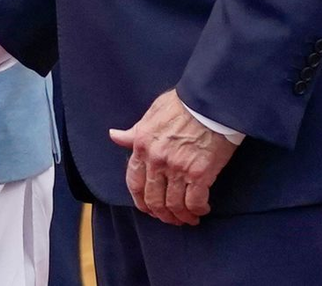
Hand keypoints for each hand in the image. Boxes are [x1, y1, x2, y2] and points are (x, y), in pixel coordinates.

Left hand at [109, 89, 237, 225]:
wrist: (207, 103)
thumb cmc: (180, 105)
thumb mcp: (151, 115)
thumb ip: (134, 132)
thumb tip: (114, 136)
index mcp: (142, 145)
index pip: (134, 181)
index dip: (140, 200)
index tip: (148, 208)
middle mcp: (156, 160)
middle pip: (153, 199)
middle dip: (161, 214)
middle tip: (170, 218)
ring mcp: (178, 168)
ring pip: (174, 205)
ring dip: (180, 217)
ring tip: (187, 218)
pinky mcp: (200, 174)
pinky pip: (194, 203)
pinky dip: (197, 211)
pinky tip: (201, 210)